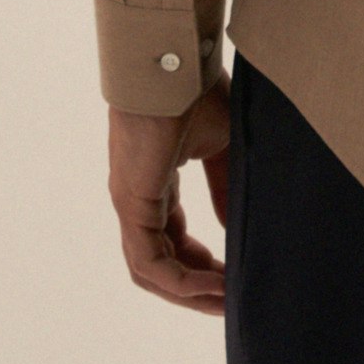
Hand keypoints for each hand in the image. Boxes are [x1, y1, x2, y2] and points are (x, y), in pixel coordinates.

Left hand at [107, 72, 231, 313]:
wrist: (173, 62)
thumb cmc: (195, 91)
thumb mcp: (218, 145)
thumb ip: (223, 186)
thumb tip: (233, 229)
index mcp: (153, 183)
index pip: (171, 238)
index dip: (199, 263)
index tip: (230, 275)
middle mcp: (136, 199)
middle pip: (160, 263)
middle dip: (195, 287)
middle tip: (230, 300)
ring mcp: (130, 203)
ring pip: (151, 270)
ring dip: (187, 292)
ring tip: (226, 300)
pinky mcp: (131, 203)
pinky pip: (151, 261)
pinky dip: (180, 280)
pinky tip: (212, 285)